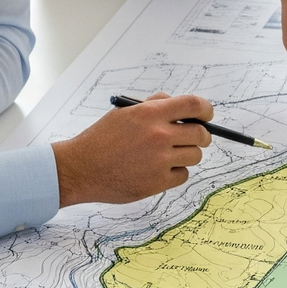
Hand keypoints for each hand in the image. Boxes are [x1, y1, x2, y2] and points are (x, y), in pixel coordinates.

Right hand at [53, 92, 211, 207]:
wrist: (80, 168)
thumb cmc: (102, 139)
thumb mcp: (124, 112)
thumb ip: (154, 105)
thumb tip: (180, 105)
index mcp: (150, 114)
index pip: (194, 105)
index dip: (206, 110)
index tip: (207, 115)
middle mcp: (158, 135)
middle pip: (201, 134)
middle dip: (201, 136)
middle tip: (193, 138)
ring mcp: (160, 160)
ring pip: (195, 156)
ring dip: (187, 155)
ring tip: (168, 155)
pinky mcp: (158, 182)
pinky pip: (183, 175)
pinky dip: (175, 173)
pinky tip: (159, 170)